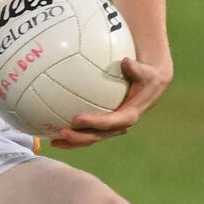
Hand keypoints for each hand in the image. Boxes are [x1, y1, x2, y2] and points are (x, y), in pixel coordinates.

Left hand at [48, 55, 171, 149]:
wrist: (150, 87)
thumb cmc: (146, 77)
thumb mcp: (145, 72)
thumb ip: (136, 69)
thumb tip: (127, 62)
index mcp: (129, 115)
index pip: (111, 122)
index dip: (95, 123)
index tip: (77, 119)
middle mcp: (119, 125)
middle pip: (98, 136)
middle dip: (79, 137)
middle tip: (62, 133)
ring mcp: (110, 128)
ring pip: (90, 138)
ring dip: (72, 142)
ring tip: (53, 141)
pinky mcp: (103, 126)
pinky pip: (86, 132)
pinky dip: (72, 135)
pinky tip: (53, 133)